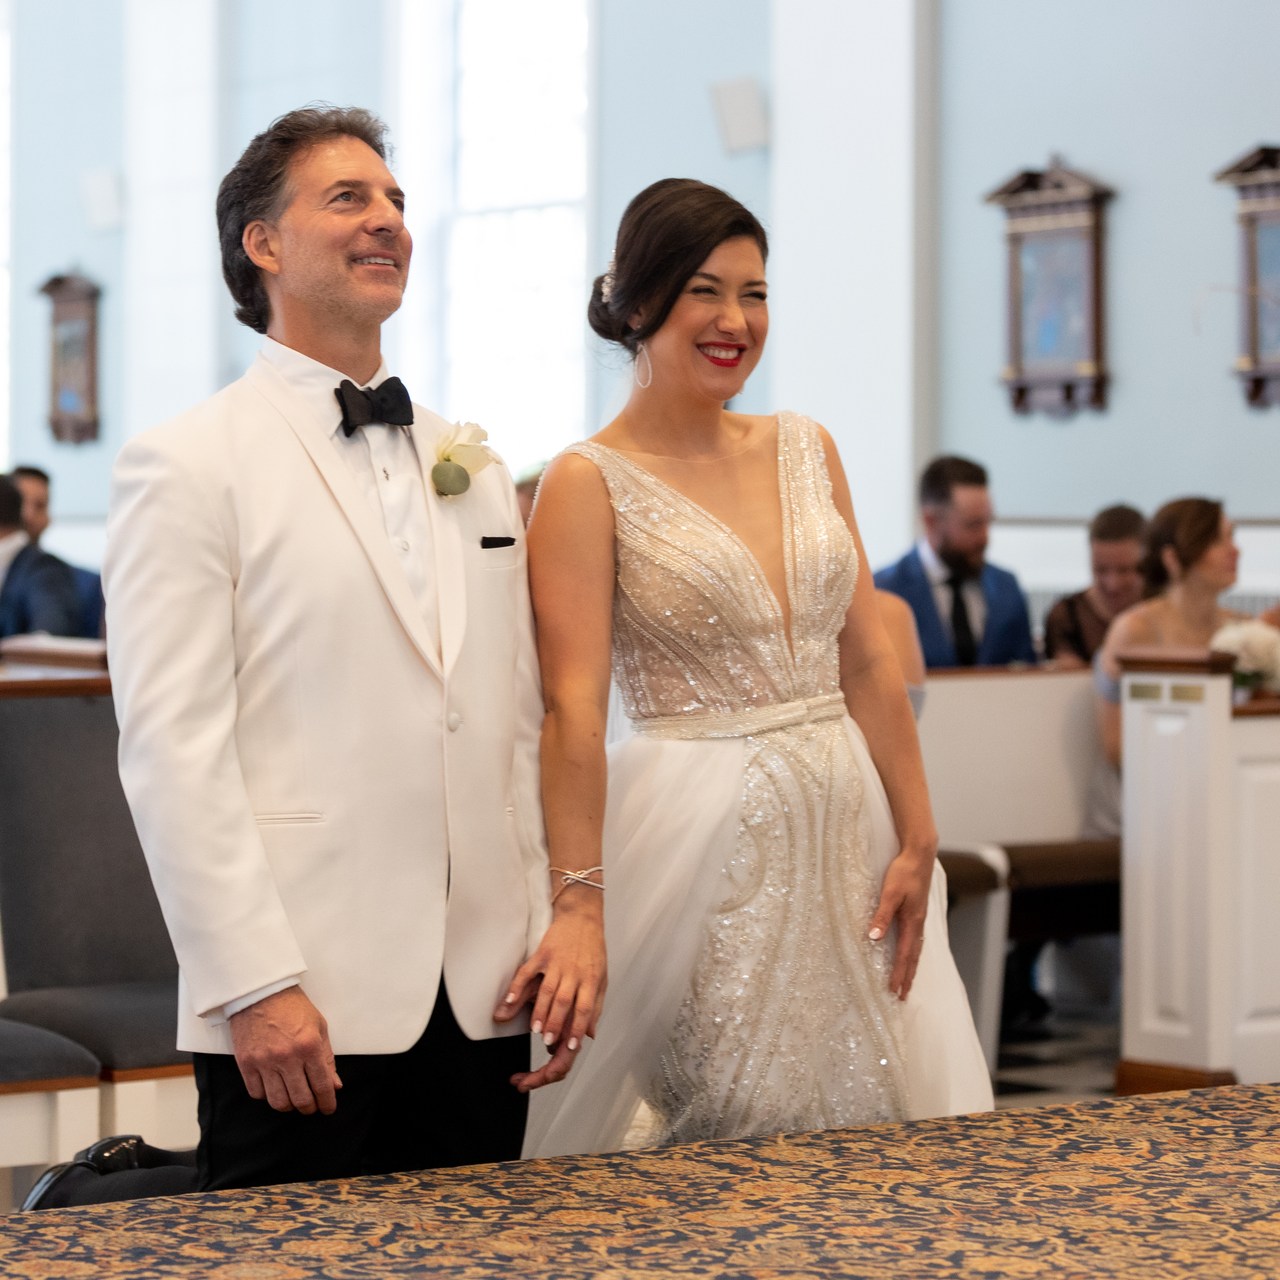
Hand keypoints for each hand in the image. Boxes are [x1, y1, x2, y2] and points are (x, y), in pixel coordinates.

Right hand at [228, 987, 341, 1114]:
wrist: (260, 992)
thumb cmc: (293, 1007)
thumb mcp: (319, 1026)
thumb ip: (327, 1058)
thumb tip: (335, 1085)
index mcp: (309, 1046)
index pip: (322, 1085)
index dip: (327, 1101)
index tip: (328, 1108)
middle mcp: (287, 1057)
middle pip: (300, 1099)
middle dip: (310, 1108)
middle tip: (312, 1107)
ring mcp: (264, 1062)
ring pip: (278, 1101)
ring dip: (289, 1105)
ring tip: (293, 1099)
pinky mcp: (246, 1063)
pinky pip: (257, 1093)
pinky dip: (267, 1096)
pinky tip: (274, 1087)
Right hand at [494, 902, 605, 1092]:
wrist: (582, 917)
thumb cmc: (593, 949)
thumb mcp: (602, 977)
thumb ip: (596, 1005)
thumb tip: (590, 1034)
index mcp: (591, 979)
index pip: (585, 1008)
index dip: (577, 1028)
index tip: (569, 1046)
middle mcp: (574, 972)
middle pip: (564, 1001)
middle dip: (555, 1023)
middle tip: (546, 1041)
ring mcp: (557, 962)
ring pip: (547, 990)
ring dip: (540, 1010)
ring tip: (534, 1028)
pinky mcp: (542, 953)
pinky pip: (527, 972)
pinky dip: (517, 987)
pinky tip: (510, 1001)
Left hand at [867, 848, 933, 1000]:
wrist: (920, 854)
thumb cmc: (904, 872)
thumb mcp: (890, 893)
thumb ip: (882, 916)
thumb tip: (874, 938)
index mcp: (912, 922)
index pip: (905, 956)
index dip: (899, 974)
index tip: (894, 992)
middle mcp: (918, 923)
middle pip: (913, 957)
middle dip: (908, 977)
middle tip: (903, 996)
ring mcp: (919, 917)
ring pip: (916, 948)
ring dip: (911, 967)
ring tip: (908, 981)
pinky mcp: (917, 910)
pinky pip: (915, 939)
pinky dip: (912, 952)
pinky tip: (909, 952)